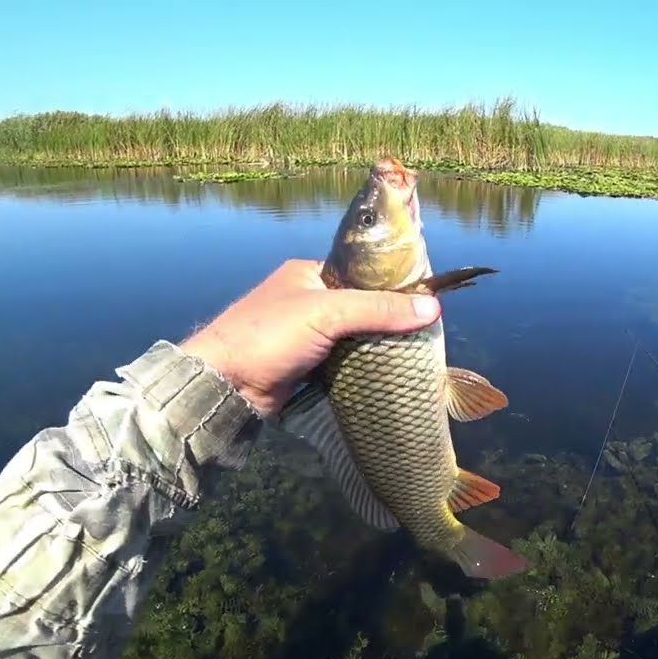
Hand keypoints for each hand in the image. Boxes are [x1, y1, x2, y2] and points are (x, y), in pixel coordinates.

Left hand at [180, 259, 441, 415]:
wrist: (224, 385)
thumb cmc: (268, 335)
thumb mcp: (328, 313)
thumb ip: (379, 309)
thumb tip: (432, 307)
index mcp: (308, 273)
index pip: (362, 274)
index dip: (393, 286)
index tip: (425, 302)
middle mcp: (307, 300)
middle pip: (361, 307)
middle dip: (387, 321)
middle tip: (423, 334)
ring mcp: (305, 335)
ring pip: (353, 337)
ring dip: (374, 347)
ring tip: (412, 355)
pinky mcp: (305, 365)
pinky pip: (343, 361)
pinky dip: (360, 367)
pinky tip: (385, 373)